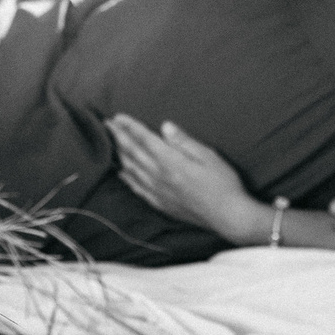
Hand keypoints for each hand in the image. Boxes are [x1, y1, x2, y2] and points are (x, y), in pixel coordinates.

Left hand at [109, 114, 266, 243]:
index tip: (117, 117)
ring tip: (109, 143)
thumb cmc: (223, 183)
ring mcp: (158, 193)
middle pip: (132, 153)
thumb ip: (184, 141)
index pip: (144, 140)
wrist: (229, 217)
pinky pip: (137, 189)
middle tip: (106, 125)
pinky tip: (121, 172)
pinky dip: (126, 178)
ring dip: (118, 155)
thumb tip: (165, 126)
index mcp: (171, 162)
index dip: (129, 127)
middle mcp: (160, 178)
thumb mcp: (209, 156)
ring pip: (131, 170)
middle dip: (118, 137)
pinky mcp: (161, 204)